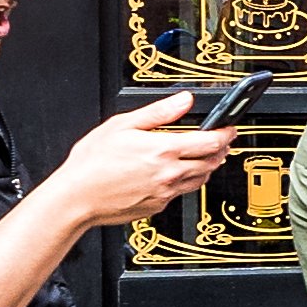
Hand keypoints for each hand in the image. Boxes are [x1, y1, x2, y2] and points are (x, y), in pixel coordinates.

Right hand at [52, 96, 232, 230]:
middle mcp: (169, 174)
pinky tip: (178, 172)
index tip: (230, 127)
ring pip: (200, 180)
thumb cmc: (92, 163)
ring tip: (206, 155)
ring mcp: (165, 193)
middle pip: (211, 162)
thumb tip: (183, 100)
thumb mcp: (123, 125)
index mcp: (163, 150)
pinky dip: (187, 180)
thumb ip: (159, 112)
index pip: (210, 142)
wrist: (76, 197)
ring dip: (208, 166)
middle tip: (222, 140)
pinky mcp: (157, 206)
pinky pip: (181, 192)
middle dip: (221, 149)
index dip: (226, 133)